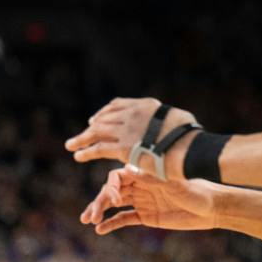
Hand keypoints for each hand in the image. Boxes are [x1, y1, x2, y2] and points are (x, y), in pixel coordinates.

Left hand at [65, 98, 195, 177]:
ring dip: (81, 138)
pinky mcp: (123, 148)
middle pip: (104, 118)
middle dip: (90, 127)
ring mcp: (126, 130)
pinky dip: (86, 152)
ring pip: (97, 132)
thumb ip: (164, 120)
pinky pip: (98, 148)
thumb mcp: (177, 119)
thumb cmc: (191, 138)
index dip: (104, 112)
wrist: (191, 149)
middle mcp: (133, 114)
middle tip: (81, 134)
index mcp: (146, 105)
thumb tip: (164, 126)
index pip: (118, 105)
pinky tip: (78, 156)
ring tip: (70, 145)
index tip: (96, 119)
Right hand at [79, 166, 221, 234]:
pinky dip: (112, 223)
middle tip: (90, 216)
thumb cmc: (197, 192)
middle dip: (99, 202)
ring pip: (114, 205)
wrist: (212, 208)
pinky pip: (124, 219)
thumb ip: (154, 179)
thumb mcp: (176, 186)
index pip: (118, 177)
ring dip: (100, 211)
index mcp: (145, 175)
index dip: (111, 187)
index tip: (113, 200)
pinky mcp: (146, 216)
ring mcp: (141, 201)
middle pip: (112, 192)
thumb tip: (131, 170)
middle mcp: (140, 186)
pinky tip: (101, 229)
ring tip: (88, 220)